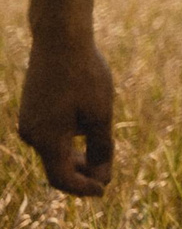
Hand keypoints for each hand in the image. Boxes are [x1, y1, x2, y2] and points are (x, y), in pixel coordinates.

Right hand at [18, 38, 115, 196]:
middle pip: (56, 166)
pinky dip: (68, 139)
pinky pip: (49, 133)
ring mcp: (28, 120)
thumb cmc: (85, 75)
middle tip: (106, 174)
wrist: (60, 39)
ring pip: (53, 149)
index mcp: (45, 139)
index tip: (104, 190)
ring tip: (100, 152)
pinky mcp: (31, 109)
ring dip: (75, 155)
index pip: (62, 179)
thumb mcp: (100, 114)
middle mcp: (30, 134)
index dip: (83, 188)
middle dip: (81, 173)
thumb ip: (101, 148)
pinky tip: (86, 129)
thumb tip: (102, 176)